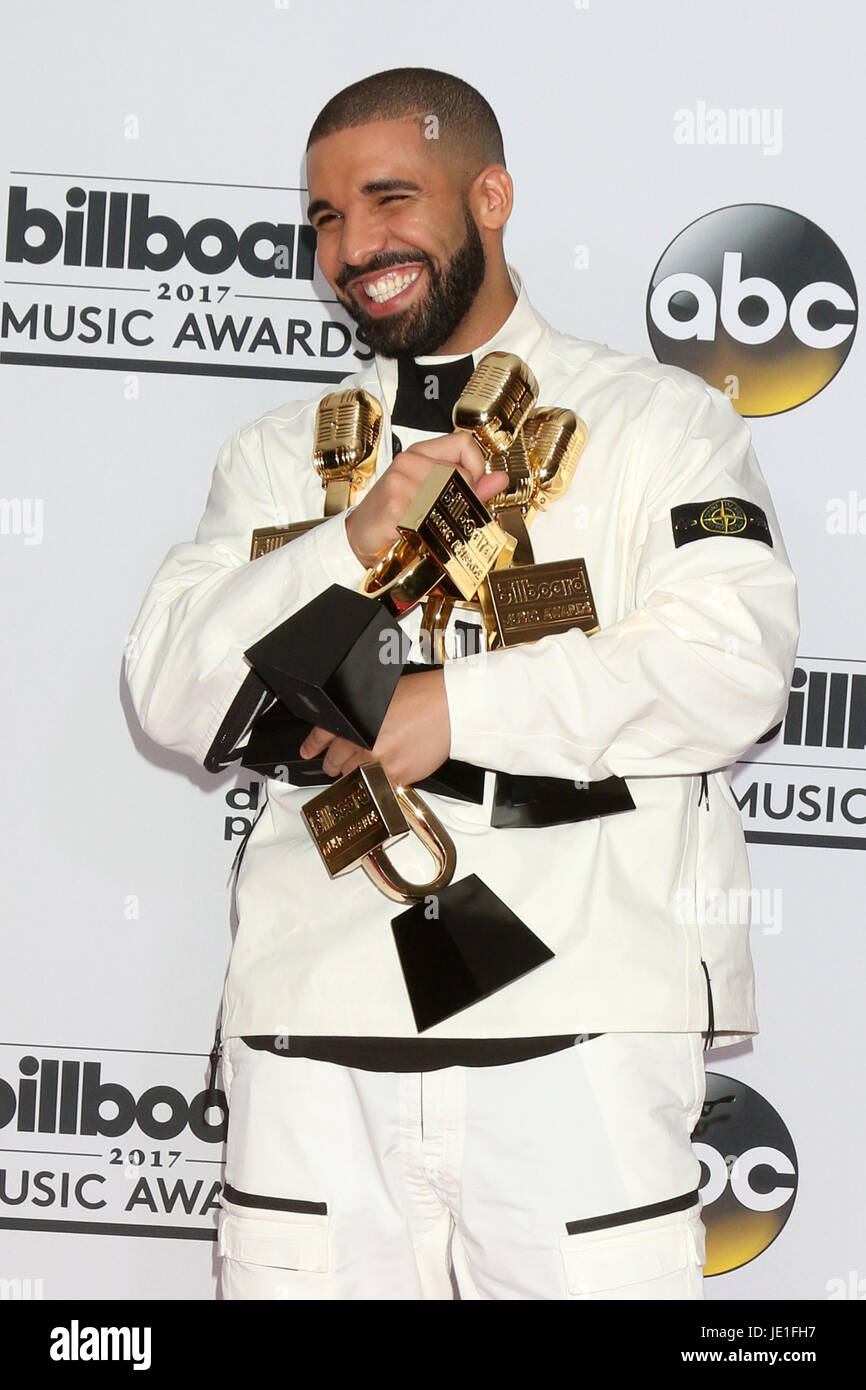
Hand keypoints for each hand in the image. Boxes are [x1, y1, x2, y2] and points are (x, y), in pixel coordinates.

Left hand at [299, 669, 450, 787]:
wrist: (449, 708)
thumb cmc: (421, 697)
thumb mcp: (379, 696)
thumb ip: (358, 714)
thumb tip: (347, 728)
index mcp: (355, 719)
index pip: (323, 735)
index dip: (313, 745)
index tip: (308, 751)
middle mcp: (363, 742)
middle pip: (335, 762)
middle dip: (335, 763)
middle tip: (336, 763)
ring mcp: (379, 763)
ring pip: (355, 778)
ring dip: (357, 774)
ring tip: (366, 766)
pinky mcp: (397, 777)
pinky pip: (378, 785)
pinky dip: (380, 780)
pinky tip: (388, 769)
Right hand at [345, 431, 506, 568]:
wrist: (357, 538)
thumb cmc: (393, 517)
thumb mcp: (431, 496)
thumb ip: (469, 487)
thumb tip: (500, 479)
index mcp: (419, 453)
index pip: (464, 442)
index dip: (475, 466)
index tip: (469, 486)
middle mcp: (409, 462)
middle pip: (462, 472)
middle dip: (462, 498)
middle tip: (444, 514)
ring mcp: (401, 481)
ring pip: (449, 495)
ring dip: (445, 518)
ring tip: (429, 525)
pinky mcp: (396, 505)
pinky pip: (432, 516)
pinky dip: (430, 531)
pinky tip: (418, 533)